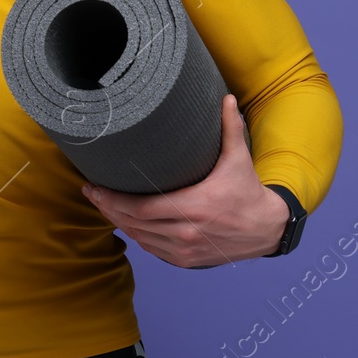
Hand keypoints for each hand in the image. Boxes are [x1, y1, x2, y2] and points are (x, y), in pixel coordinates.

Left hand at [80, 93, 289, 268]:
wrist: (266, 229)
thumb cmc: (247, 191)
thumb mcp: (239, 159)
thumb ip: (230, 128)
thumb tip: (226, 97)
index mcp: (195, 207)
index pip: (141, 208)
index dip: (113, 200)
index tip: (94, 186)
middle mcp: (187, 232)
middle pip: (133, 224)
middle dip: (108, 208)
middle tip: (90, 193)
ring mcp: (185, 250)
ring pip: (139, 238)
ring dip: (118, 222)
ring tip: (102, 205)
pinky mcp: (186, 261)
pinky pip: (152, 249)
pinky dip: (136, 236)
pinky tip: (124, 223)